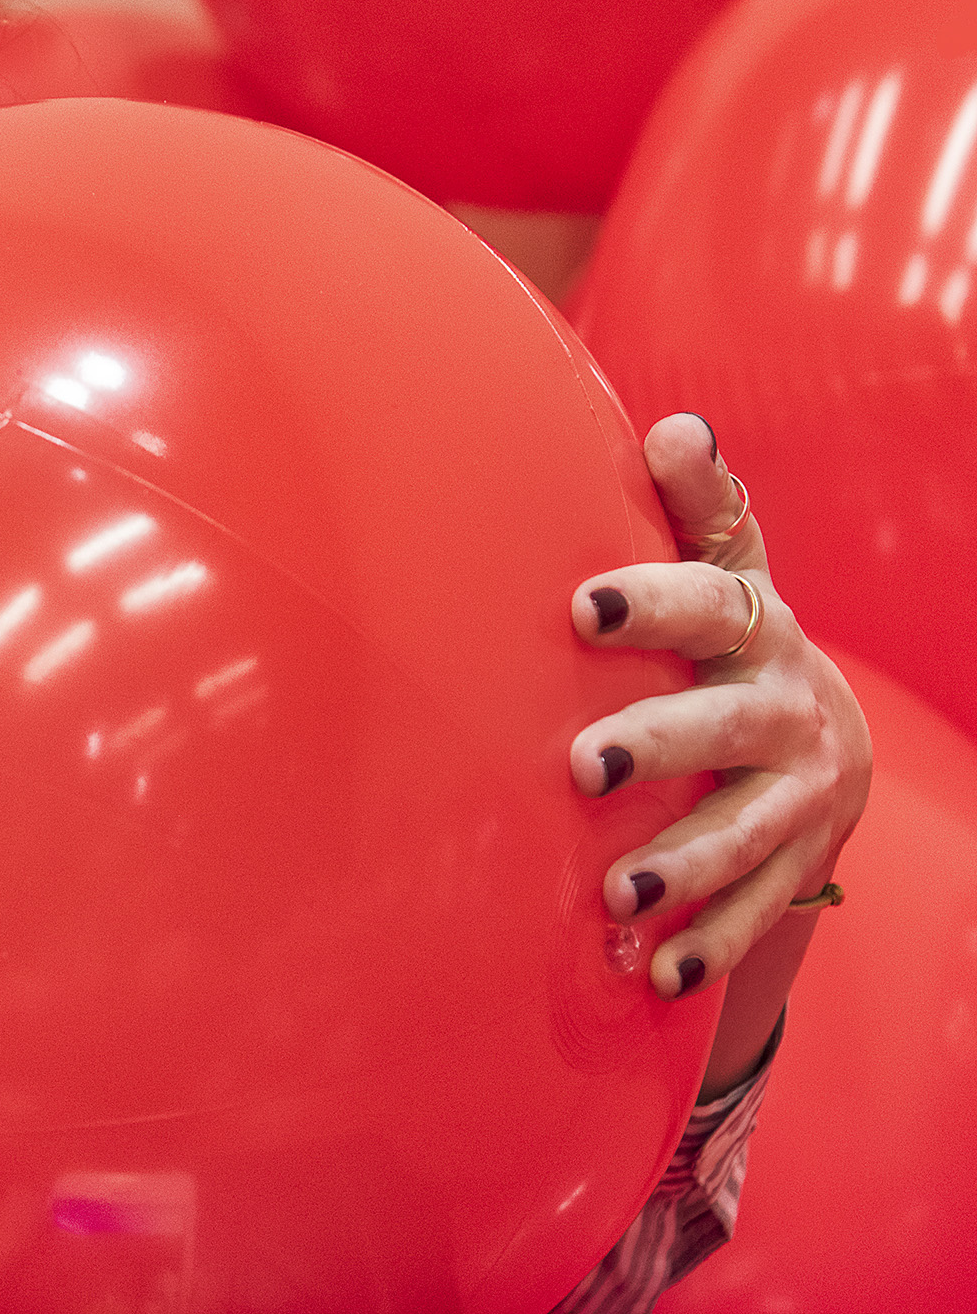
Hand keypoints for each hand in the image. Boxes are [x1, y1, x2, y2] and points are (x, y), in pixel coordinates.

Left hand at [566, 415, 869, 1028]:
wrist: (820, 736)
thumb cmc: (727, 637)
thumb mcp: (724, 568)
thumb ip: (697, 507)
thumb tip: (674, 426)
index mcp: (754, 627)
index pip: (711, 601)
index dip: (653, 601)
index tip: (582, 606)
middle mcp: (785, 708)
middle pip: (727, 725)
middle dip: (659, 745)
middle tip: (581, 764)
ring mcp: (798, 795)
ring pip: (746, 833)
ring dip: (684, 866)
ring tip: (618, 892)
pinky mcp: (796, 865)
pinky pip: (759, 912)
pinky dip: (710, 945)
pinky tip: (658, 973)